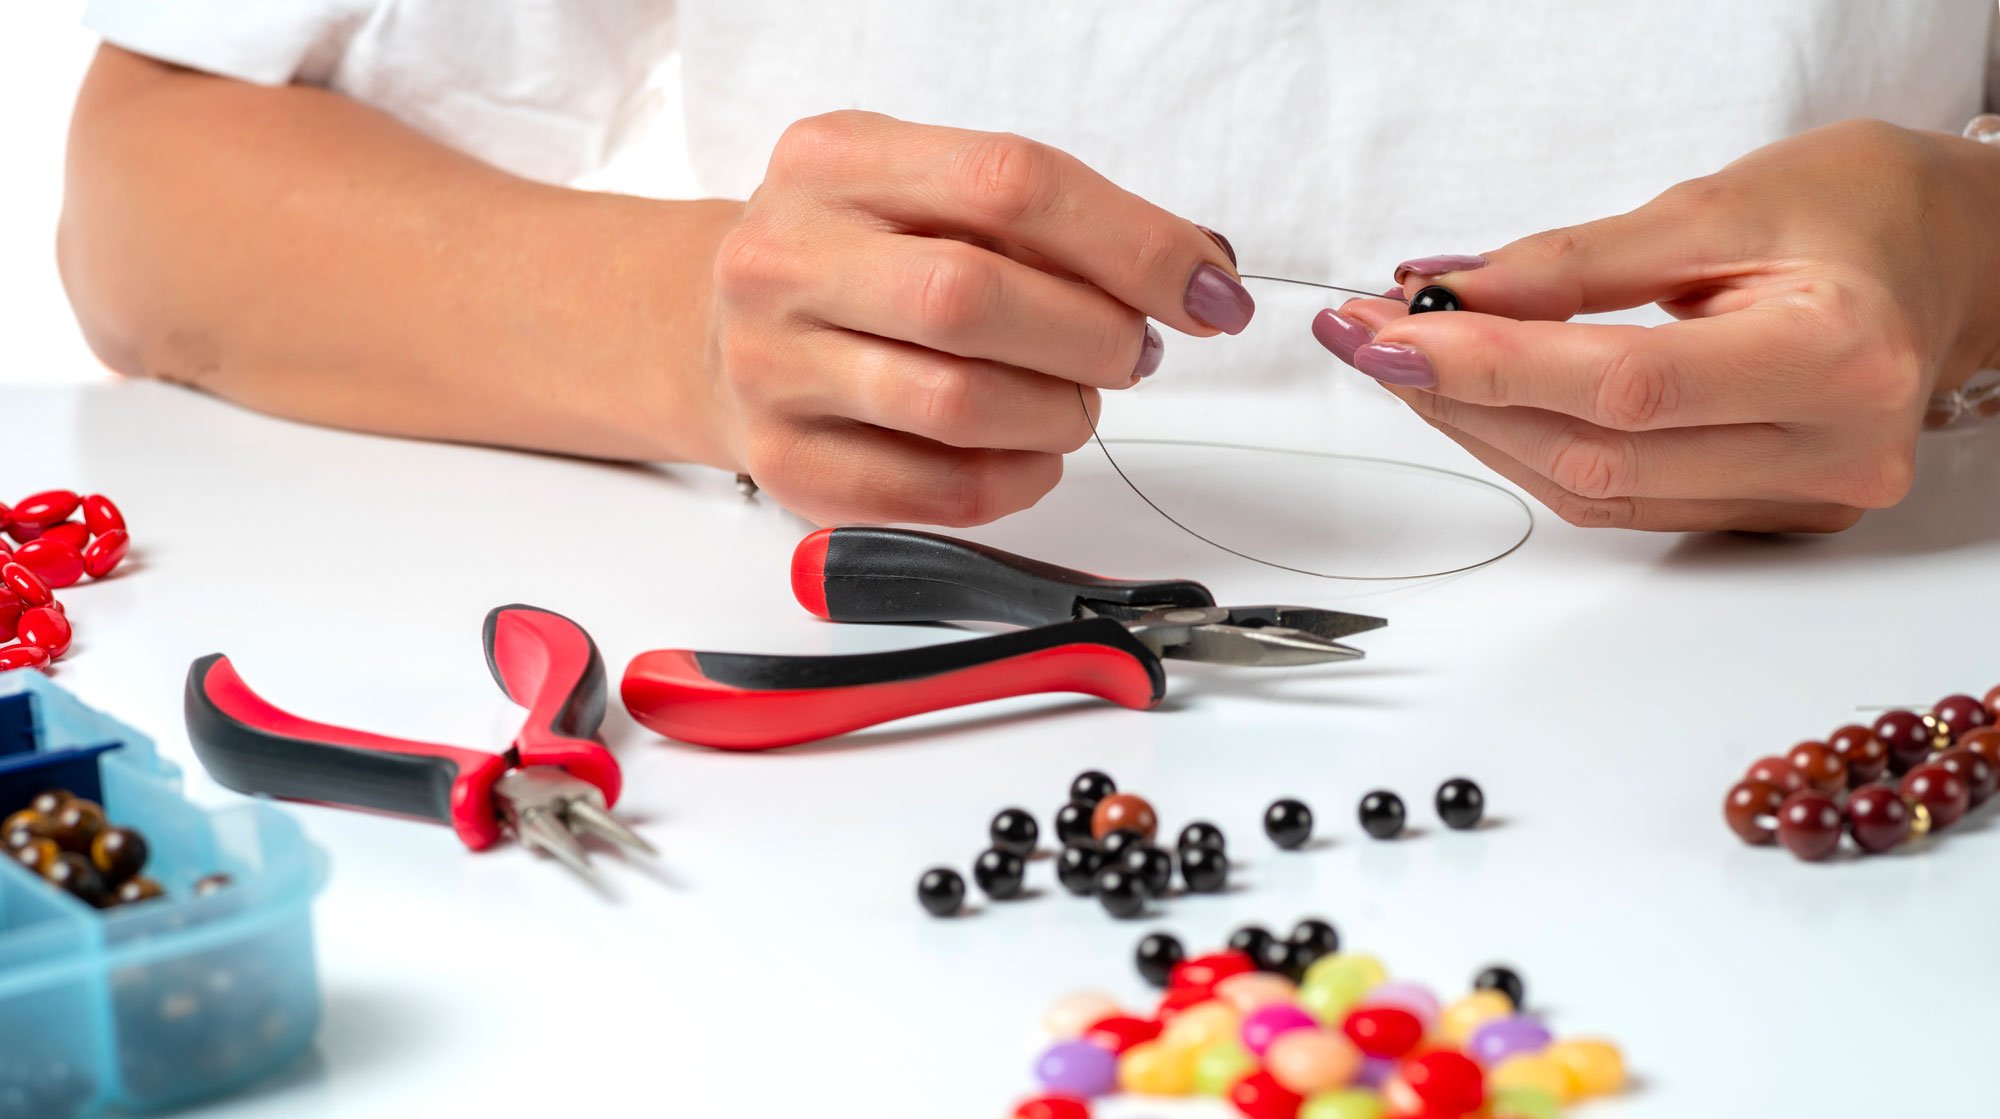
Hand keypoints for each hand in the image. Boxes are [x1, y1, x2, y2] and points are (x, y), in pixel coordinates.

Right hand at [705, 111, 1252, 525]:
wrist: (712, 328)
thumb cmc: (856, 258)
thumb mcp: (927, 193)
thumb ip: (1051, 222)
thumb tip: (1199, 271)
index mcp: (834, 161)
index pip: (1009, 184)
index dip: (1132, 244)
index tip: (1207, 290)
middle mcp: (785, 259)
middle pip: (974, 299)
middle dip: (1092, 336)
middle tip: (1132, 352)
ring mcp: (774, 368)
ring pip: (960, 405)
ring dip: (1059, 414)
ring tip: (1072, 401)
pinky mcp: (791, 466)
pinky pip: (940, 493)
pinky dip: (1018, 478)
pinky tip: (1028, 452)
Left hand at [1314, 119, 1999, 532]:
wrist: (1949, 255)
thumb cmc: (1853, 210)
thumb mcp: (1716, 203)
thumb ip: (1574, 262)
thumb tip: (1450, 297)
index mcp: (1834, 354)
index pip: (1624, 382)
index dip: (1491, 365)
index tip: (1389, 333)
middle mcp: (1830, 448)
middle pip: (1599, 453)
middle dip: (1463, 398)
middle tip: (1372, 339)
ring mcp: (1805, 497)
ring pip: (1598, 492)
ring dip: (1484, 430)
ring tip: (1409, 362)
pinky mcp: (1774, 516)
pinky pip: (1627, 501)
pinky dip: (1539, 451)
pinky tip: (1481, 403)